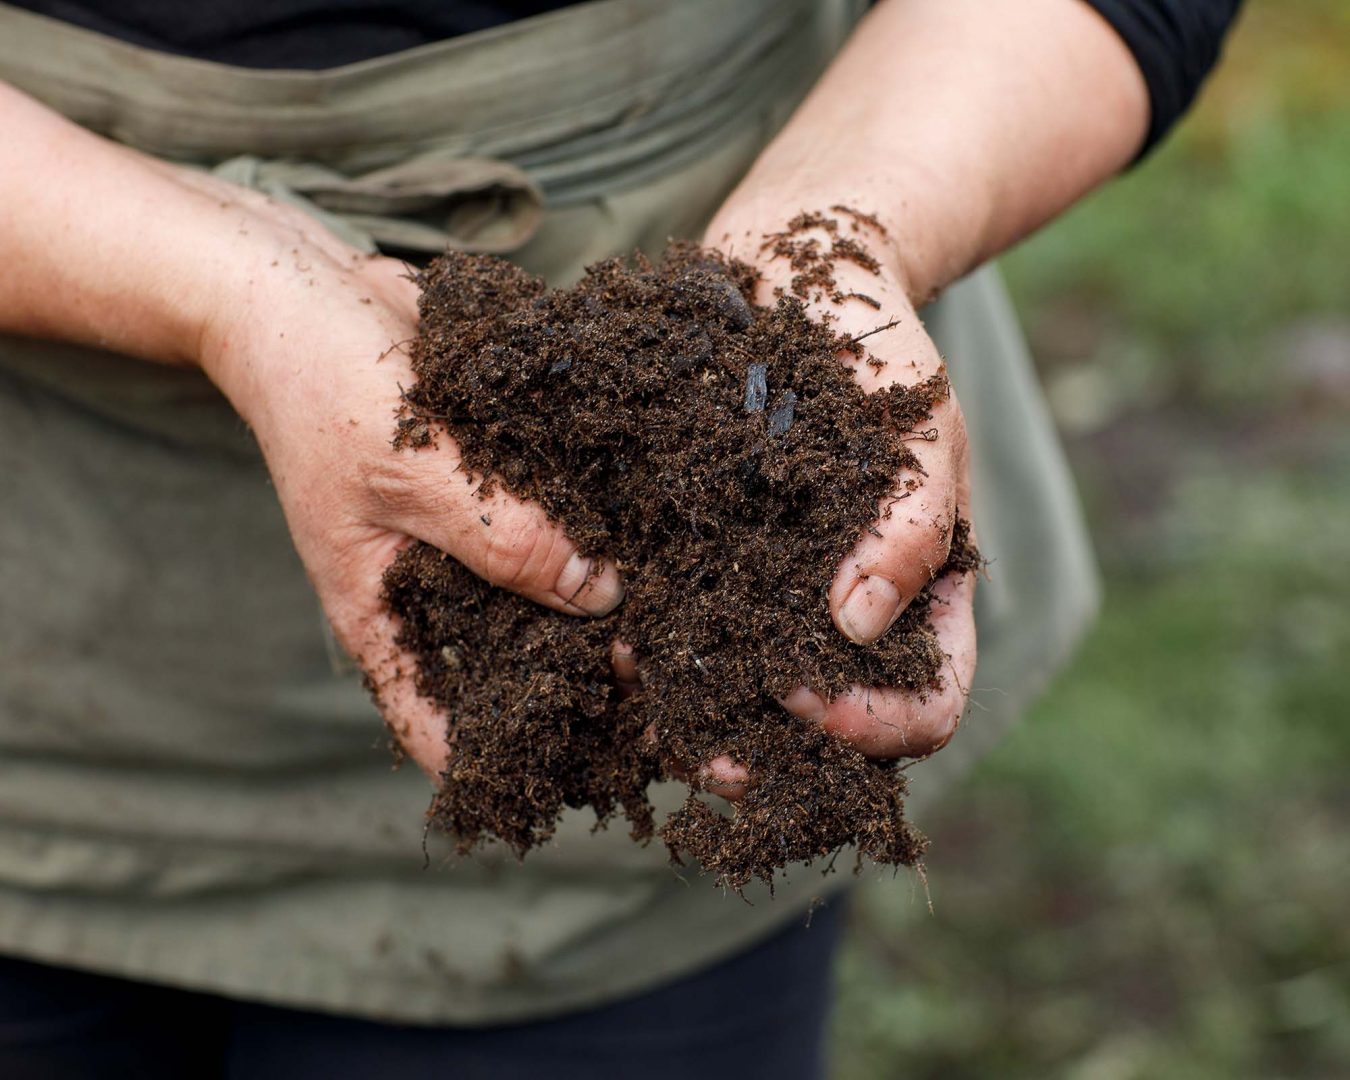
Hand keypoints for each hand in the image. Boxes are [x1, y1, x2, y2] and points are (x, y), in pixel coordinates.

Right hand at [192, 181, 622, 777]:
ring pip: (547, 597)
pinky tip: (670, 541)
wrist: (311, 290)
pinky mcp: (505, 483)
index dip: (499, 761)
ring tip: (689, 631)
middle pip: (514, 664)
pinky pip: (559, 525)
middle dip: (582, 685)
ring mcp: (470, 535)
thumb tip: (603, 597)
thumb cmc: (325, 388)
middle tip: (672, 698)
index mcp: (384, 615)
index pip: (437, 722)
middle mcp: (435, 586)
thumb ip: (502, 538)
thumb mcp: (409, 473)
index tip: (576, 782)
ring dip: (606, 612)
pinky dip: (603, 537)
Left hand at [702, 204, 976, 788]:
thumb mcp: (920, 427)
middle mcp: (846, 617)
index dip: (872, 726)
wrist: (786, 278)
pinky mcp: (708, 565)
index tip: (803, 695)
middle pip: (826, 728)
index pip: (924, 707)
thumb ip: (914, 525)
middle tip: (707, 759)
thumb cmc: (875, 351)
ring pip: (748, 698)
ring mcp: (776, 597)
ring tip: (650, 704)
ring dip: (704, 721)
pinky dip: (660, 654)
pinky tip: (621, 644)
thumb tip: (858, 627)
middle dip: (771, 756)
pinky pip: (688, 632)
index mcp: (922, 600)